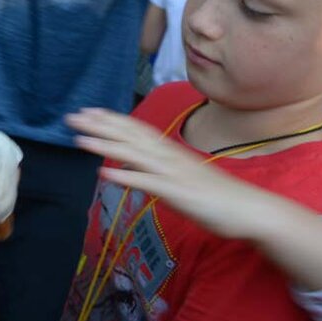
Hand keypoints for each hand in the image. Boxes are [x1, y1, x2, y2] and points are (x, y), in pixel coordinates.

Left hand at [65, 107, 272, 239]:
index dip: (111, 119)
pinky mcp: (177, 193)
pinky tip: (104, 175)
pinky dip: (125, 178)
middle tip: (72, 116)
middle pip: (129, 135)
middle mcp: (168, 157)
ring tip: (80, 140)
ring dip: (105, 146)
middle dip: (99, 125)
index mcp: (169, 152)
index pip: (135, 129)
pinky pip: (147, 183)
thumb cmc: (215, 195)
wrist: (249, 209)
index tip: (88, 111)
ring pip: (133, 155)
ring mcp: (172, 174)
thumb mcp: (180, 175)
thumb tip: (130, 162)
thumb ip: (156, 167)